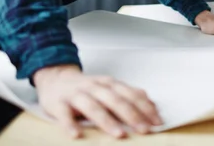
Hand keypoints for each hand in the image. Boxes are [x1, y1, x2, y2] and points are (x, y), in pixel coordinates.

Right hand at [33, 64, 161, 138]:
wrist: (55, 78)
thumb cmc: (88, 88)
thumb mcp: (110, 87)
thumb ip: (129, 95)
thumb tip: (153, 106)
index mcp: (110, 84)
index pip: (131, 95)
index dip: (145, 108)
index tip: (157, 122)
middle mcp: (95, 87)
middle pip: (116, 100)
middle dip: (132, 115)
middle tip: (145, 130)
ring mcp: (77, 94)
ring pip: (93, 107)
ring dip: (107, 121)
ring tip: (120, 134)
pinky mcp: (58, 103)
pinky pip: (64, 114)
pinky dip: (70, 124)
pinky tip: (76, 134)